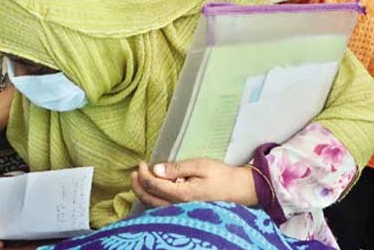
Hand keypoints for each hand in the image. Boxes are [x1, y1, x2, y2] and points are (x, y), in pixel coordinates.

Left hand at [131, 159, 256, 207]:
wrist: (238, 191)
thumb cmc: (221, 176)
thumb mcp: (200, 166)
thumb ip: (177, 168)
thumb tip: (156, 169)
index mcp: (181, 194)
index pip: (154, 185)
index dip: (144, 174)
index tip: (142, 163)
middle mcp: (178, 206)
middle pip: (150, 199)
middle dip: (138, 186)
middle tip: (134, 173)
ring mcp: (181, 211)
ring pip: (154, 207)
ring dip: (143, 194)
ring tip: (139, 181)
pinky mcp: (185, 211)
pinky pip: (162, 208)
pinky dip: (152, 200)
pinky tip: (153, 191)